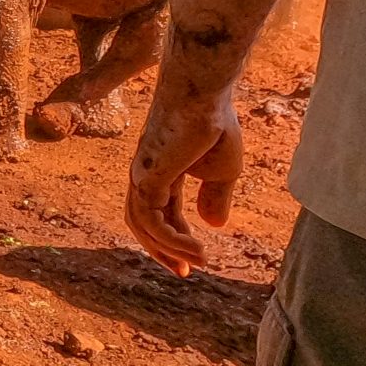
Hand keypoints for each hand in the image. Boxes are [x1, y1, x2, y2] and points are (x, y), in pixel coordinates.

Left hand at [126, 83, 244, 275]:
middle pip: (142, 222)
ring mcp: (142, 175)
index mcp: (160, 172)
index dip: (174, 237)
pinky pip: (153, 220)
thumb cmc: (215, 124)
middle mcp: (144, 175)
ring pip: (144, 225)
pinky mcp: (147, 177)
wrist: (206, 95)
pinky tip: (197, 248)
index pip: (159, 212)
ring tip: (199, 262)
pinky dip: (171, 240)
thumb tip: (212, 225)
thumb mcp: (223, 170)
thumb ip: (215, 197)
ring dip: (170, 249)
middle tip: (185, 271)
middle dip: (161, 250)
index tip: (195, 260)